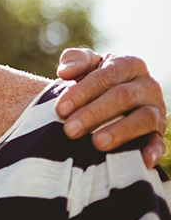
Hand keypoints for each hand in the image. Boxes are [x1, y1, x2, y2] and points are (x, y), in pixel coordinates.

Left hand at [54, 48, 166, 168]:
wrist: (108, 98)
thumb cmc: (94, 80)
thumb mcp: (86, 65)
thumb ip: (75, 60)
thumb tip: (65, 71)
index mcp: (129, 64)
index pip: (105, 76)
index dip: (82, 92)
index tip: (60, 109)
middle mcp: (147, 85)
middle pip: (122, 97)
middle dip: (93, 114)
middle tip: (70, 130)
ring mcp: (157, 109)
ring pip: (143, 119)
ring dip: (119, 132)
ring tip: (96, 143)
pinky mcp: (159, 132)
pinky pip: (159, 141)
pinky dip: (152, 150)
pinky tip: (141, 159)